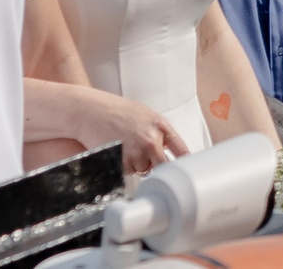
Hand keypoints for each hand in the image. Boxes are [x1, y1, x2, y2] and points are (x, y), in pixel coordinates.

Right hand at [66, 87, 192, 173]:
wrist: (91, 112)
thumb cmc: (116, 111)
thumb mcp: (144, 115)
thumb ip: (158, 131)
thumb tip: (169, 148)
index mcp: (161, 126)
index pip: (181, 150)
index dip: (186, 162)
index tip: (190, 172)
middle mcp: (151, 140)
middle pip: (163, 166)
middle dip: (156, 165)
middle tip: (145, 155)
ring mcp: (137, 153)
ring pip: (143, 169)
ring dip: (136, 164)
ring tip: (125, 146)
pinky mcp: (122, 162)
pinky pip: (127, 171)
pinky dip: (123, 166)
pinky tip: (117, 151)